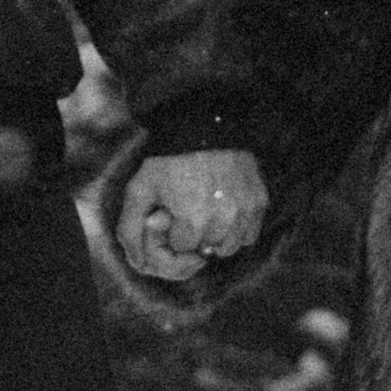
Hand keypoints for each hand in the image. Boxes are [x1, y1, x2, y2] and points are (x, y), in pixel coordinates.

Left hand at [116, 148, 268, 281]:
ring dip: (217, 236)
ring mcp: (245, 212)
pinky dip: (238, 229)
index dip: (175, 230)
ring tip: (207, 211)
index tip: (173, 211)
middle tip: (189, 207)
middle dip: (195, 235)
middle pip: (206, 249)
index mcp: (193, 220)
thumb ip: (130, 228)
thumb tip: (136, 263)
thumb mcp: (140, 189)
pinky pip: (249, 235)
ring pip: (229, 246)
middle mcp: (224, 220)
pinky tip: (225, 210)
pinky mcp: (259, 202)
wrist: (203, 127)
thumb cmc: (169, 160)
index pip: (183, 247)